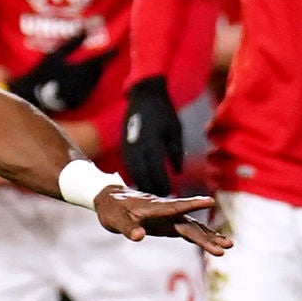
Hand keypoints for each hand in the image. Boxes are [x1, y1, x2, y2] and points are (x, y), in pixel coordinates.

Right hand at [6, 31, 113, 117]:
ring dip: (93, 74)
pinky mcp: (78, 102)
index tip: (116, 49)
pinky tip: (76, 82)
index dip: (110, 53)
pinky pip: (87, 91)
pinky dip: (86, 85)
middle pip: (98, 71)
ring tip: (86, 69)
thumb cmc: (43, 71)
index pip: (101, 59)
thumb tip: (85, 29)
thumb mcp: (56, 53)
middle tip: (96, 59)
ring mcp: (82, 94)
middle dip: (98, 64)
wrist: (32, 94)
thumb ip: (74, 42)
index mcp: (82, 68)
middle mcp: (86, 82)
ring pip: (94, 81)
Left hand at [95, 182, 226, 254]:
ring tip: (229, 246)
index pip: (176, 206)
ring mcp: (169, 218)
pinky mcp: (168, 224)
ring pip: (193, 228)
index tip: (209, 201)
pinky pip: (188, 231)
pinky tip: (215, 243)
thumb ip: (126, 227)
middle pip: (190, 224)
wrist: (111, 199)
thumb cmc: (112, 208)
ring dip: (210, 237)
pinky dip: (201, 237)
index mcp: (155, 208)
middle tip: (227, 246)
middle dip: (208, 236)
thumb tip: (138, 236)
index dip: (192, 204)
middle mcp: (166, 212)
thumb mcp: (115, 219)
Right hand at [119, 73, 182, 195]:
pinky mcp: (124, 146)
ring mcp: (128, 147)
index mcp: (151, 143)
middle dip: (152, 190)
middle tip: (163, 205)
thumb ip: (175, 152)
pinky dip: (136, 177)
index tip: (172, 197)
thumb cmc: (163, 113)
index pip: (156, 171)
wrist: (143, 96)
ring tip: (153, 199)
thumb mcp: (175, 130)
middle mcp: (137, 147)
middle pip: (142, 175)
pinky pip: (128, 167)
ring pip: (133, 173)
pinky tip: (143, 185)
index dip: (163, 185)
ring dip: (142, 185)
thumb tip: (177, 172)